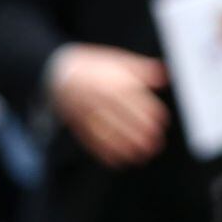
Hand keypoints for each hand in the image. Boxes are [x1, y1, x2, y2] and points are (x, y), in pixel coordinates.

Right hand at [49, 43, 169, 167]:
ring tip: (143, 156)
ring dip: (125, 146)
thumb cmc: (96, 67)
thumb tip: (164, 76)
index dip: (150, 112)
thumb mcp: (119, 61)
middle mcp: (100, 98)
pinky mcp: (77, 124)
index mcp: (113, 81)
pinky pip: (90, 140)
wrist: (57, 72)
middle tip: (156, 144)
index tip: (162, 122)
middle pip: (122, 117)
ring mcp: (87, 112)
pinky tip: (118, 161)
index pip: (135, 99)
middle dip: (140, 132)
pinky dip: (104, 152)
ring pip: (107, 131)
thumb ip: (143, 70)